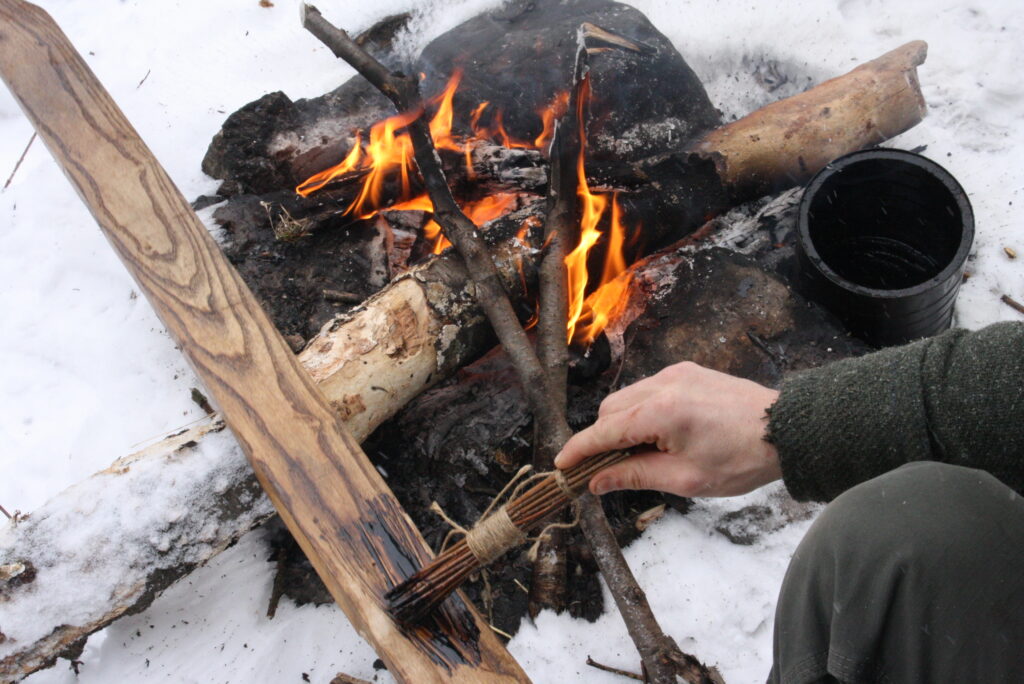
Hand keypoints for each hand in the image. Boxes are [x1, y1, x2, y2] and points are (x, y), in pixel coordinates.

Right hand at [554, 361, 781, 497]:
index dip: (579, 450)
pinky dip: (642, 411)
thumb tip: (596, 481)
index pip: (604, 431)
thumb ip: (634, 476)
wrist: (785, 430)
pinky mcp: (686, 371)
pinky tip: (660, 434)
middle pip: (610, 411)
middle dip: (602, 439)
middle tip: (610, 470)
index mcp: (660, 412)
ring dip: (623, 425)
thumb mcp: (685, 480)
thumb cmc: (740, 460)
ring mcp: (675, 373)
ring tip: (643, 454)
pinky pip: (648, 390)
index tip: (561, 465)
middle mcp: (661, 384)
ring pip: (627, 399)